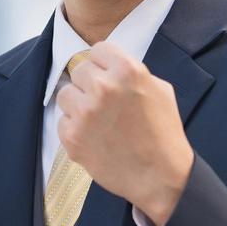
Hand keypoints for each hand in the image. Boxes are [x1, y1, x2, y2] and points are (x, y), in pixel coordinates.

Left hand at [55, 43, 192, 225]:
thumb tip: (108, 66)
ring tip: (100, 121)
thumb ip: (131, 72)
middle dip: (90, 84)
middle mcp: (103, 87)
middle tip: (106, 103)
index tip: (108, 76)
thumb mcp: (159, 90)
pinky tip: (95, 138)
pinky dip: (75, 128)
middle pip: (79, 71)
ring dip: (79, 105)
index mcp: (127, 70)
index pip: (98, 50)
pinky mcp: (71, 136)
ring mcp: (84, 113)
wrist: (160, 175)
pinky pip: (62, 121)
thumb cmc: (163, 132)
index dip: (104, 64)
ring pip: (66, 94)